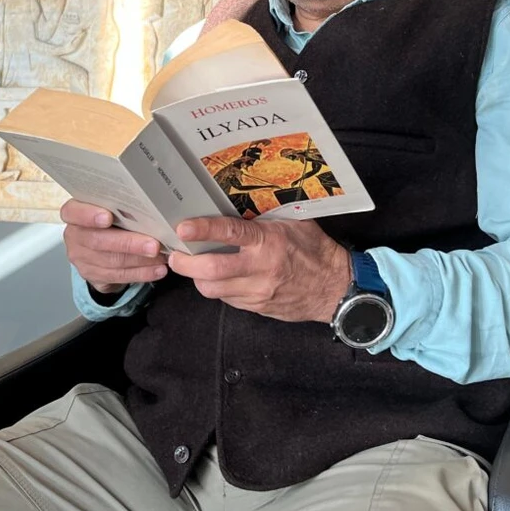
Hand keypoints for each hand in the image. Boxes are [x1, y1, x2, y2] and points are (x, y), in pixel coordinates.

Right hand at [60, 200, 167, 294]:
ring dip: (139, 260)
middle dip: (129, 243)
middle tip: (153, 245)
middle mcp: (74, 236)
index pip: (73, 212)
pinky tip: (157, 270)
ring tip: (161, 257)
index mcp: (74, 213)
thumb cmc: (111, 221)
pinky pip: (118, 276)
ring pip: (111, 261)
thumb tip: (150, 212)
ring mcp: (81, 258)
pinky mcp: (92, 276)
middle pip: (98, 240)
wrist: (101, 248)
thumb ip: (122, 209)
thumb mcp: (112, 210)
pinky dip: (141, 273)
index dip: (89, 215)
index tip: (108, 217)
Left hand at [167, 216, 350, 322]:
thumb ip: (265, 218)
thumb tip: (237, 203)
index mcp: (269, 241)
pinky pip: (227, 300)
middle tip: (174, 255)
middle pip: (212, 270)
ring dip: (198, 279)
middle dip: (186, 263)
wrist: (334, 288)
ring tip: (192, 266)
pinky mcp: (257, 307)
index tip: (183, 227)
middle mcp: (261, 268)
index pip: (230, 233)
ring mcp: (258, 291)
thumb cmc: (315, 250)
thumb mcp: (293, 224)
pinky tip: (218, 279)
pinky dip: (217, 289)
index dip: (203, 230)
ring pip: (214, 290)